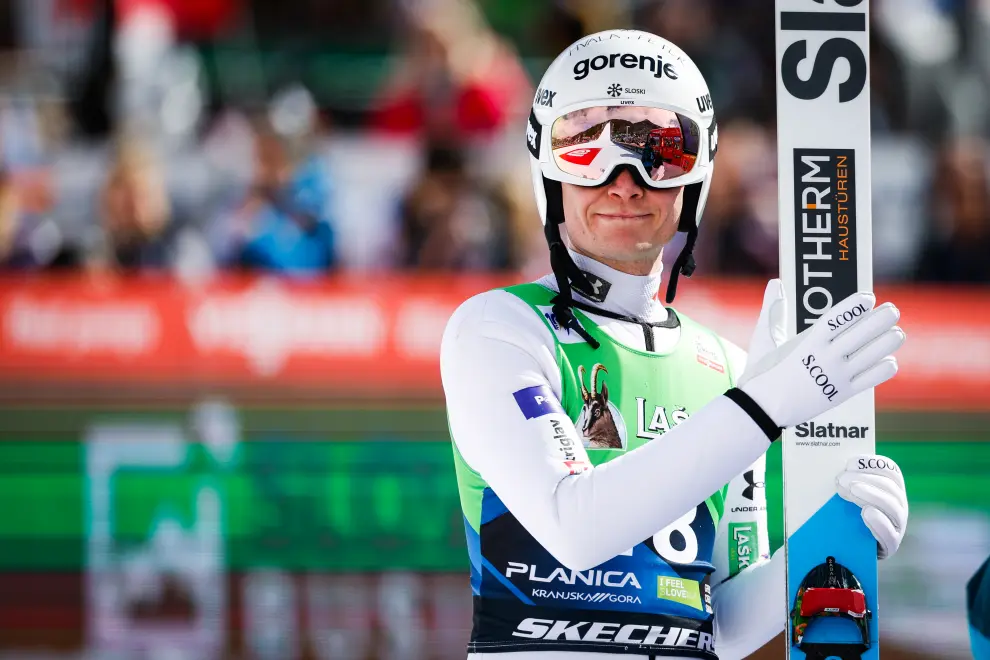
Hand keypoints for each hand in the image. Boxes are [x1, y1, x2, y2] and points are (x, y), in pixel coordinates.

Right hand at [737, 284, 904, 428]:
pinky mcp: (842, 394)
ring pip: (873, 354)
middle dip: (881, 319)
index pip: (838, 317)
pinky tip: (888, 360)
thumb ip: (773, 309)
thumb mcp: (763, 339)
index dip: (856, 305)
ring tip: (897, 333)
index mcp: (808, 342)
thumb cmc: (761, 373)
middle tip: (893, 310)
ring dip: (888, 341)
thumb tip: (775, 282)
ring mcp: (836, 376)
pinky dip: (884, 368)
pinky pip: (871, 378)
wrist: (763, 409)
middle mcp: (826, 357)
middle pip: (862, 332)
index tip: (868, 297)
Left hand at [836, 455, 907, 558]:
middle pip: (890, 487)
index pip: (890, 470)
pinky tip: (866, 514)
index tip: (849, 463)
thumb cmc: (846, 515)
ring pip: (892, 507)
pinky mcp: (891, 545)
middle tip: (841, 480)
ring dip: (871, 496)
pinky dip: (879, 522)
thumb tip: (833, 467)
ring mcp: (898, 526)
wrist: (847, 548)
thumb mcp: (847, 495)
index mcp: (891, 489)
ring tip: (852, 491)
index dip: (872, 464)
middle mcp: (898, 505)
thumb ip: (847, 481)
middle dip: (865, 479)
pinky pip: (890, 534)